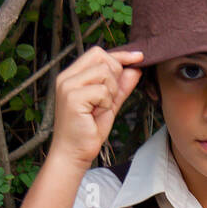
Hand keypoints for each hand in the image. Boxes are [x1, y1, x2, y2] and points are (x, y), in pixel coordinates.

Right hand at [50, 46, 143, 168]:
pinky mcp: (72, 97)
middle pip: (102, 58)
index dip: (120, 55)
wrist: (73, 154)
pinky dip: (106, 103)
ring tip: (100, 107)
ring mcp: (68, 86)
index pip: (98, 53)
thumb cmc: (88, 131)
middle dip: (115, 76)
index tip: (139, 57)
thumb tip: (135, 69)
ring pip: (104, 73)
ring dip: (111, 91)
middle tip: (108, 98)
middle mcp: (67, 77)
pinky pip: (102, 90)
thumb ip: (121, 87)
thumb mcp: (109, 104)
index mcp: (72, 76)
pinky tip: (96, 114)